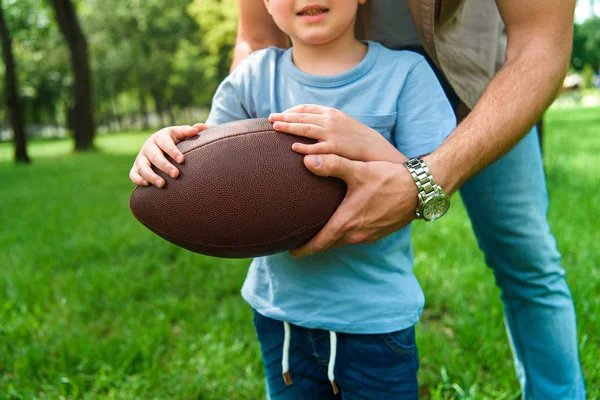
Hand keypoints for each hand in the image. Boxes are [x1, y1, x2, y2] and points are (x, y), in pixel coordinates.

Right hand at [129, 123, 211, 186]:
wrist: (162, 145)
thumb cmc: (176, 140)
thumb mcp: (181, 133)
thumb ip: (189, 132)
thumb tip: (197, 129)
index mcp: (161, 136)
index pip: (165, 143)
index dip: (173, 151)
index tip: (182, 160)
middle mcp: (149, 146)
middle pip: (154, 156)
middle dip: (165, 165)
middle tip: (176, 174)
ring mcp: (142, 157)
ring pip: (143, 166)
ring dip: (151, 175)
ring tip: (162, 184)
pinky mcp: (137, 167)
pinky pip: (133, 174)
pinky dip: (138, 179)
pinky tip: (147, 185)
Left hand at [269, 104, 404, 162]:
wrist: (376, 149)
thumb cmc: (357, 138)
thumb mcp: (342, 123)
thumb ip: (326, 120)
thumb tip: (308, 122)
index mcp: (331, 112)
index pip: (306, 107)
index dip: (291, 110)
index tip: (280, 114)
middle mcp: (331, 120)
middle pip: (302, 116)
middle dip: (284, 117)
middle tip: (270, 119)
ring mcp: (333, 134)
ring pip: (306, 128)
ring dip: (288, 127)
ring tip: (275, 127)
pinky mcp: (336, 148)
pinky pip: (316, 148)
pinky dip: (303, 147)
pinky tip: (292, 147)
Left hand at [289, 154, 418, 257]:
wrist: (421, 190)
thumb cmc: (389, 179)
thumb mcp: (358, 170)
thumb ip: (332, 165)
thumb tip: (306, 160)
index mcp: (348, 222)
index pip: (319, 243)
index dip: (302, 249)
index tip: (289, 251)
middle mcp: (357, 234)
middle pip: (328, 245)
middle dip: (312, 246)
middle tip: (297, 242)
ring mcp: (369, 235)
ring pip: (342, 242)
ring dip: (328, 240)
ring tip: (316, 234)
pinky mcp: (378, 232)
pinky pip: (355, 238)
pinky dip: (343, 235)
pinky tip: (342, 224)